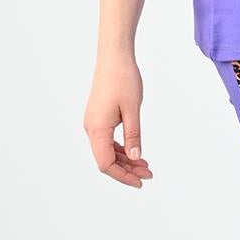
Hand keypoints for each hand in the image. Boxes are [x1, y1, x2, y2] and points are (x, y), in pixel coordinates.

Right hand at [83, 53, 153, 186]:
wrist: (114, 58)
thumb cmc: (123, 79)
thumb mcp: (132, 110)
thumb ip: (133, 136)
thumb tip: (135, 157)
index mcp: (97, 129)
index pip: (106, 164)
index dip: (122, 176)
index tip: (140, 181)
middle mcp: (91, 128)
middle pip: (105, 160)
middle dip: (126, 170)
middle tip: (148, 173)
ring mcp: (93, 123)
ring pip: (106, 151)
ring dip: (125, 160)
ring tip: (145, 164)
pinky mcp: (98, 118)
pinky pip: (106, 141)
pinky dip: (120, 149)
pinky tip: (134, 151)